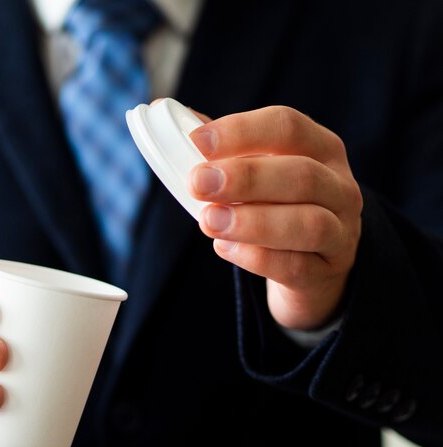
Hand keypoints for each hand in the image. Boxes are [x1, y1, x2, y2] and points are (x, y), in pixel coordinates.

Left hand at [188, 106, 362, 329]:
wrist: (314, 262)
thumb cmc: (279, 204)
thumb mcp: (261, 170)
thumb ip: (221, 148)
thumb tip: (165, 113)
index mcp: (321, 148)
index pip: (288, 127)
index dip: (242, 131)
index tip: (197, 140)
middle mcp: (339, 187)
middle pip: (301, 175)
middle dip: (246, 177)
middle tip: (198, 183)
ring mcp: (341, 232)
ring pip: (308, 224)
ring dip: (254, 221)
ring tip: (209, 220)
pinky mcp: (326, 272)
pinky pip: (295, 267)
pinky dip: (257, 258)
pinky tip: (225, 248)